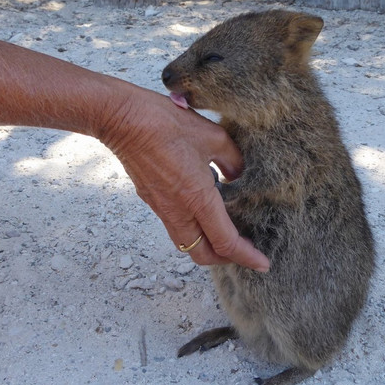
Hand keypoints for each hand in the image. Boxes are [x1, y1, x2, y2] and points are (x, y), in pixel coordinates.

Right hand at [102, 86, 269, 271]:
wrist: (122, 120)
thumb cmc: (165, 124)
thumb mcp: (213, 136)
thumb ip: (233, 161)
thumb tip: (237, 176)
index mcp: (197, 199)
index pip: (225, 242)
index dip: (246, 257)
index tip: (263, 264)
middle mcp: (177, 211)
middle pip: (203, 254)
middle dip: (226, 259)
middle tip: (244, 250)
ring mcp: (162, 208)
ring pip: (187, 243)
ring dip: (208, 245)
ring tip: (226, 232)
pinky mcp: (152, 200)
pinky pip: (176, 226)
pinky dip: (194, 229)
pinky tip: (204, 210)